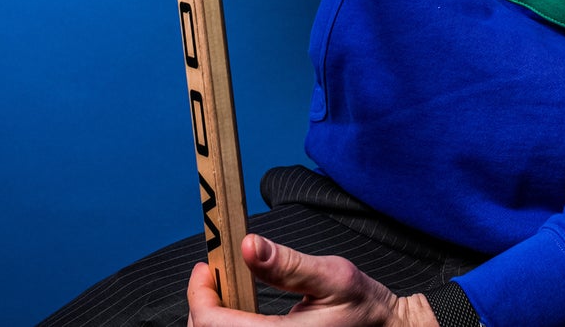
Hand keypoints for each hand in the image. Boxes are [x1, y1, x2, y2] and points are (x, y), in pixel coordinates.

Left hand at [185, 234, 438, 326]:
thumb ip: (286, 264)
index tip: (205, 268)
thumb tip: (247, 245)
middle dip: (203, 306)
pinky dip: (231, 325)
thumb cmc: (364, 308)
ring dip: (215, 318)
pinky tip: (242, 310)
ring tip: (226, 289)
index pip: (213, 325)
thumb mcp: (332, 276)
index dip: (199, 295)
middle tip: (213, 275)